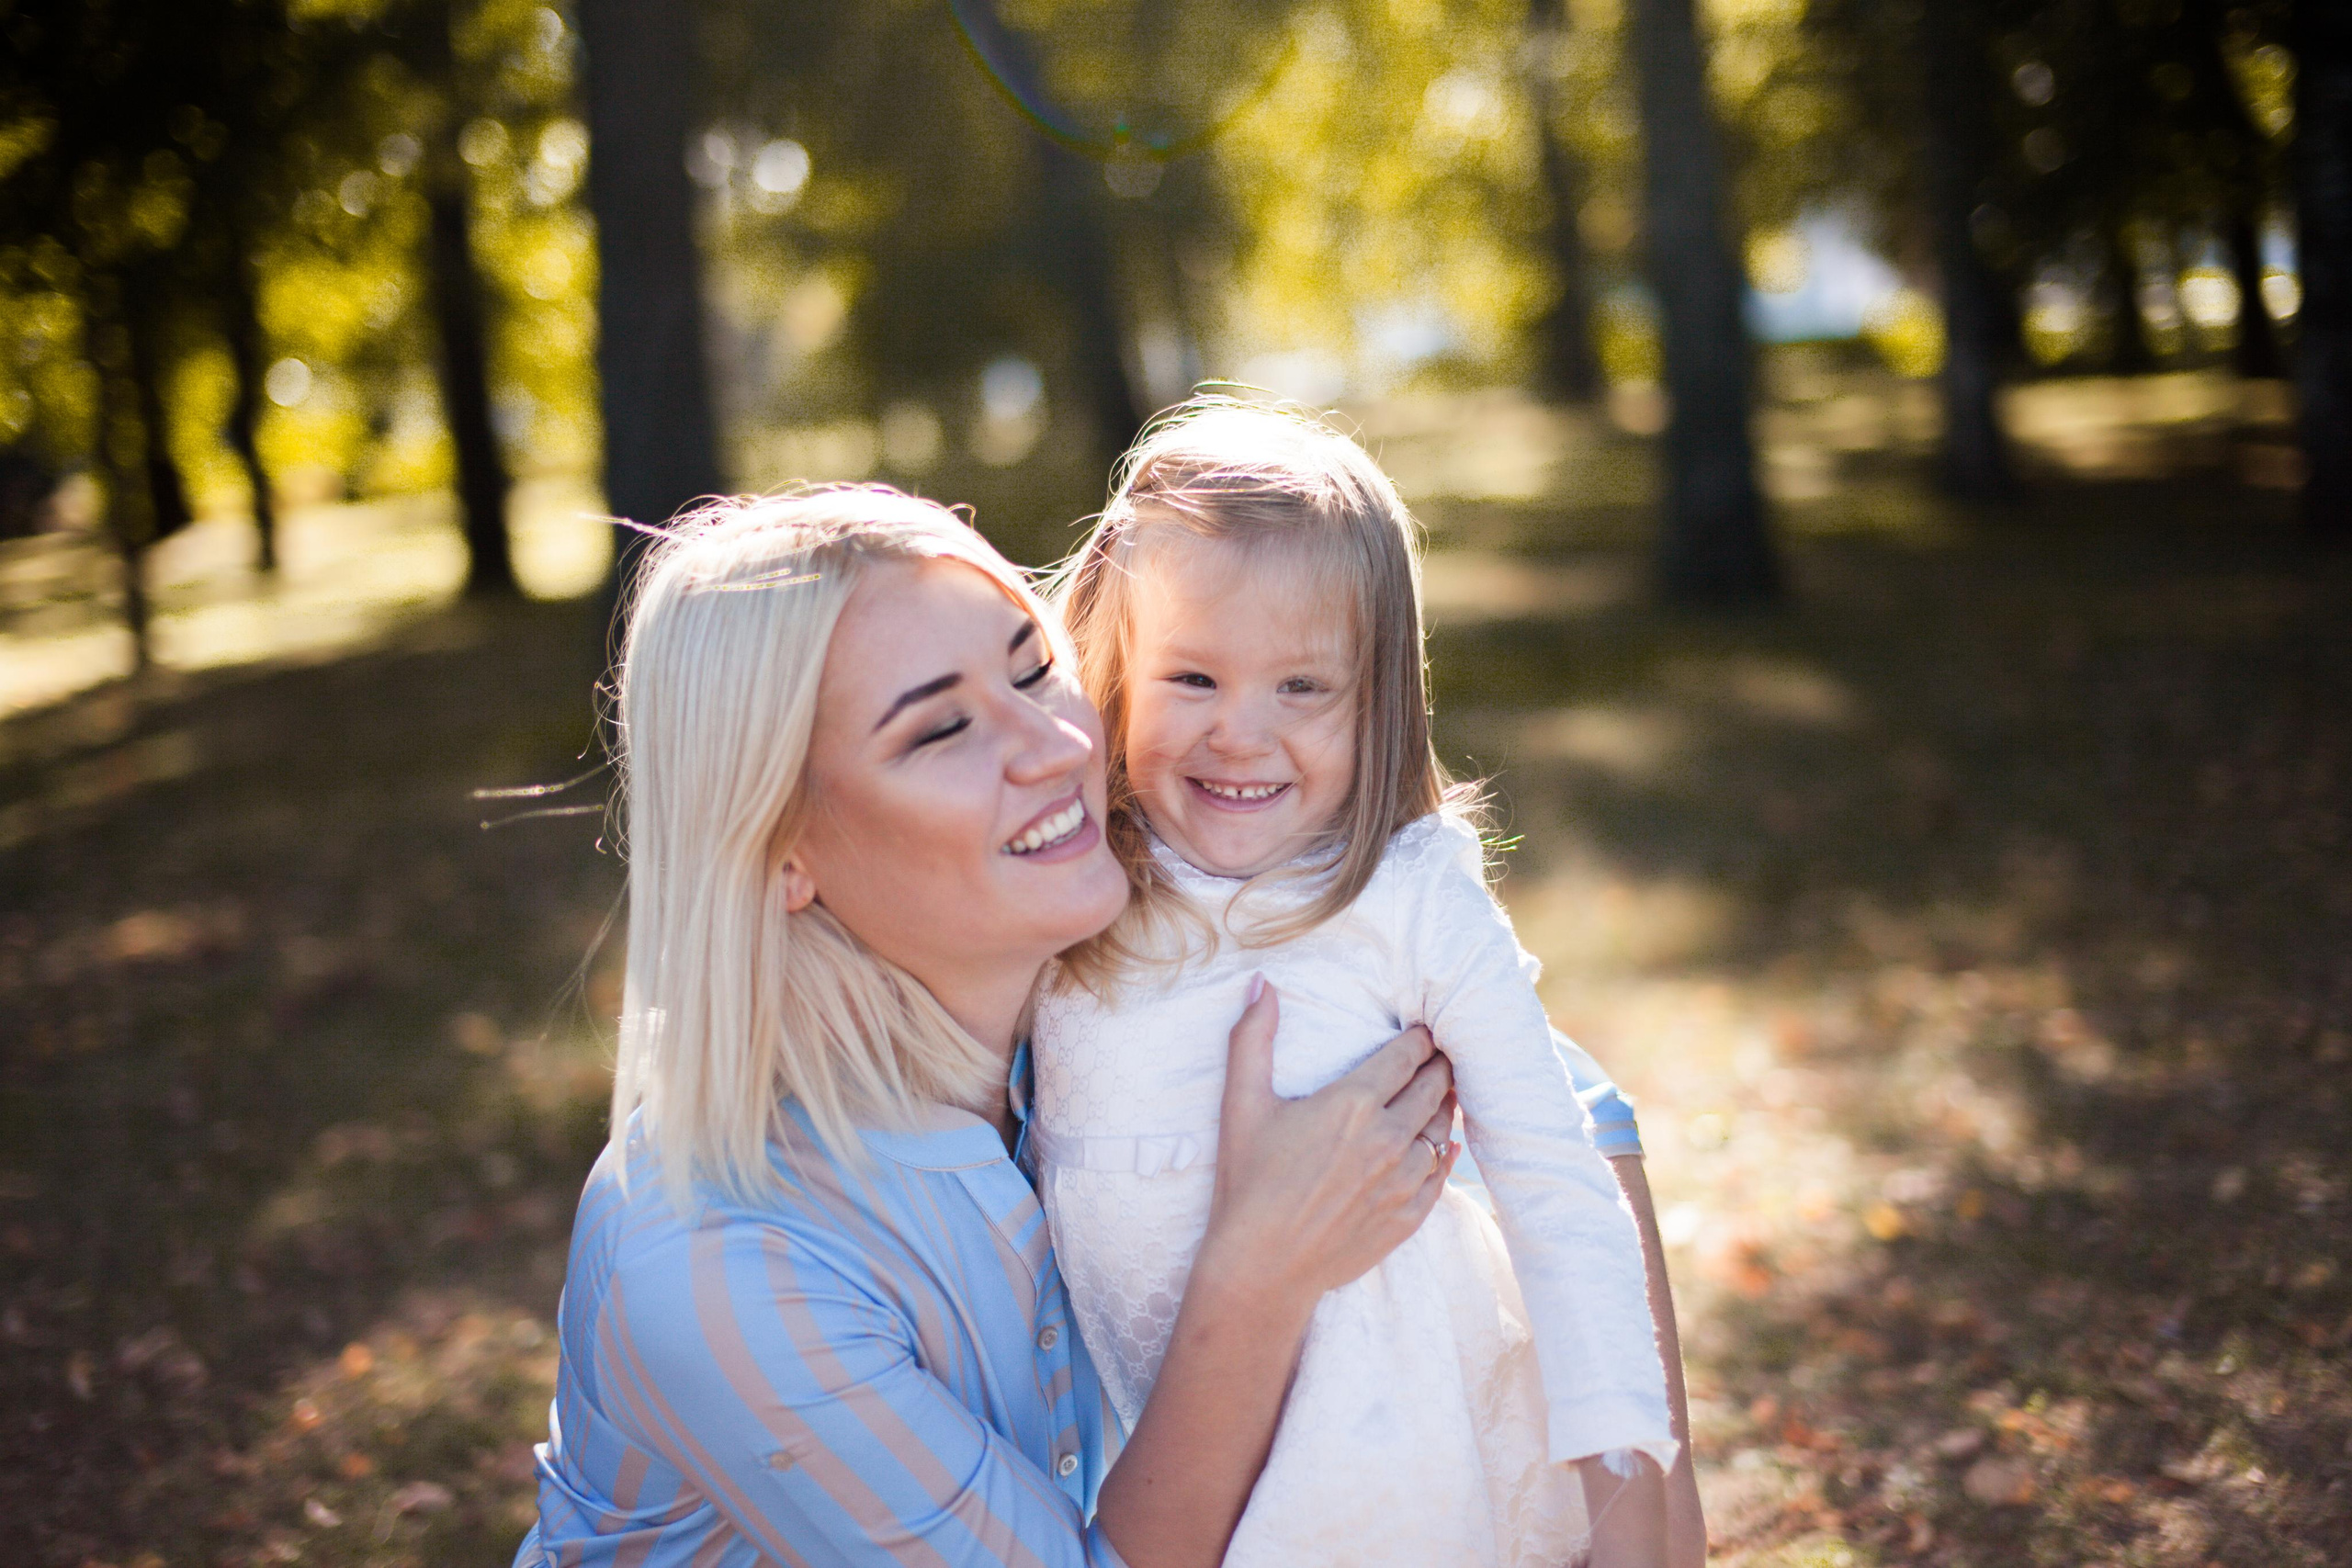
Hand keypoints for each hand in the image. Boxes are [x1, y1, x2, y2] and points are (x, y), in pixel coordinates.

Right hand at [1198, 978, 1458, 1304]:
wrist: (1261, 1267)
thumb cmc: (1246, 1183)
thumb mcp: (1241, 1103)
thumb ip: (1252, 1038)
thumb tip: (1262, 984)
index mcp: (1352, 1103)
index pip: (1406, 1056)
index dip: (1420, 1038)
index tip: (1425, 1030)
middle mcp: (1388, 1138)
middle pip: (1434, 1087)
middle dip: (1440, 1065)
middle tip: (1442, 1054)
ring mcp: (1403, 1180)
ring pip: (1444, 1128)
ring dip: (1446, 1106)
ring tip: (1445, 1091)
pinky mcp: (1408, 1216)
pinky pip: (1442, 1174)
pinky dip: (1446, 1153)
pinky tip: (1445, 1144)